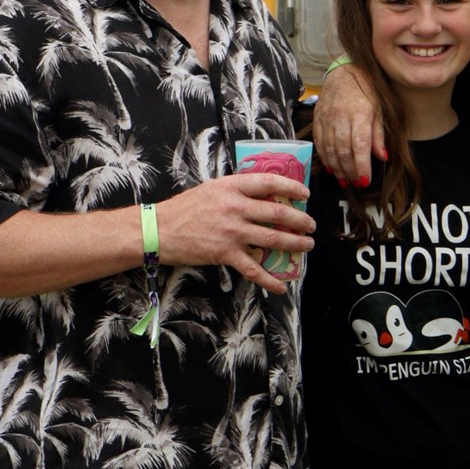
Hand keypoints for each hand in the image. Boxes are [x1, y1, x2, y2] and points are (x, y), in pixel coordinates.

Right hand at [157, 173, 313, 295]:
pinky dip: (269, 280)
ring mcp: (232, 231)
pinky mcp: (225, 253)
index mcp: (231, 187)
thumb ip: (236, 191)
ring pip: (273, 239)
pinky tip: (281, 287)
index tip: (305, 193)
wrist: (159, 229)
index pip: (269, 182)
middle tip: (311, 225)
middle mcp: (234, 207)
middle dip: (300, 220)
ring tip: (307, 246)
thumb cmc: (184, 209)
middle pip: (277, 213)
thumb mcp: (211, 189)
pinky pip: (254, 269)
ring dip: (295, 244)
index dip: (291, 186)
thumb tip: (262, 196)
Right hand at [313, 64, 383, 184]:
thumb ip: (378, 135)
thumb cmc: (366, 91)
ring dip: (337, 169)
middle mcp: (341, 117)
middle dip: (350, 172)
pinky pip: (319, 143)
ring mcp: (326, 118)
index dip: (362, 166)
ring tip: (345, 181)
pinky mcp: (317, 119)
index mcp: (360, 113)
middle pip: (343, 151)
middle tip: (357, 184)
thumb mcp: (379, 110)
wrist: (344, 72)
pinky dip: (325, 158)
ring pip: (329, 150)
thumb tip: (382, 157)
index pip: (360, 146)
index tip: (365, 180)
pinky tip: (332, 169)